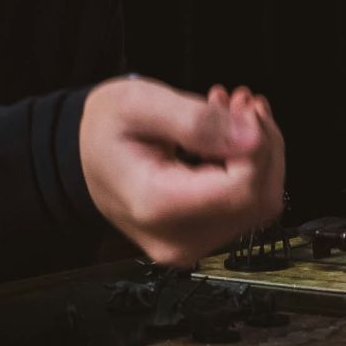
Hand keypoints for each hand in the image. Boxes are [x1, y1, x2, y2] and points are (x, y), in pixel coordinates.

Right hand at [79, 77, 285, 266]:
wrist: (82, 156)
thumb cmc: (104, 130)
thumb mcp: (140, 104)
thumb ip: (197, 121)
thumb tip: (252, 137)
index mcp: (156, 205)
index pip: (240, 189)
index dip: (257, 144)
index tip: (241, 106)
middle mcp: (176, 237)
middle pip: (257, 199)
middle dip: (263, 145)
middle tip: (239, 102)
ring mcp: (190, 244)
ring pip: (260, 203)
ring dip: (258, 153)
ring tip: (231, 112)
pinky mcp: (199, 238)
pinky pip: (246, 206)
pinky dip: (248, 166)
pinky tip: (229, 136)